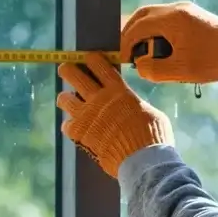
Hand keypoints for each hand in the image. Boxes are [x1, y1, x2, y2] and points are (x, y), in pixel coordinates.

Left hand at [55, 59, 172, 176]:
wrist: (143, 159)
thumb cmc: (153, 136)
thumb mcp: (149, 112)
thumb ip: (134, 104)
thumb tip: (131, 104)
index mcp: (119, 90)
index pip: (100, 66)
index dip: (92, 59)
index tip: (88, 57)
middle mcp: (99, 98)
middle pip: (74, 76)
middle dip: (68, 70)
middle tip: (65, 70)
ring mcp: (87, 115)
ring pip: (64, 98)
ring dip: (65, 98)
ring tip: (66, 99)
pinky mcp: (80, 133)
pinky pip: (66, 124)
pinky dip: (70, 125)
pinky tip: (74, 127)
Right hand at [120, 1, 217, 92]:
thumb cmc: (213, 63)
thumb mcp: (180, 71)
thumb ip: (153, 69)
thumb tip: (139, 64)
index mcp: (174, 18)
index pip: (138, 26)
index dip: (125, 43)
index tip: (121, 58)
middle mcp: (179, 9)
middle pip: (144, 15)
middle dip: (130, 32)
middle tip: (124, 51)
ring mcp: (188, 10)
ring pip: (155, 15)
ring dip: (144, 31)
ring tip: (142, 52)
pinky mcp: (194, 15)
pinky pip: (167, 19)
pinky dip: (157, 31)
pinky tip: (159, 48)